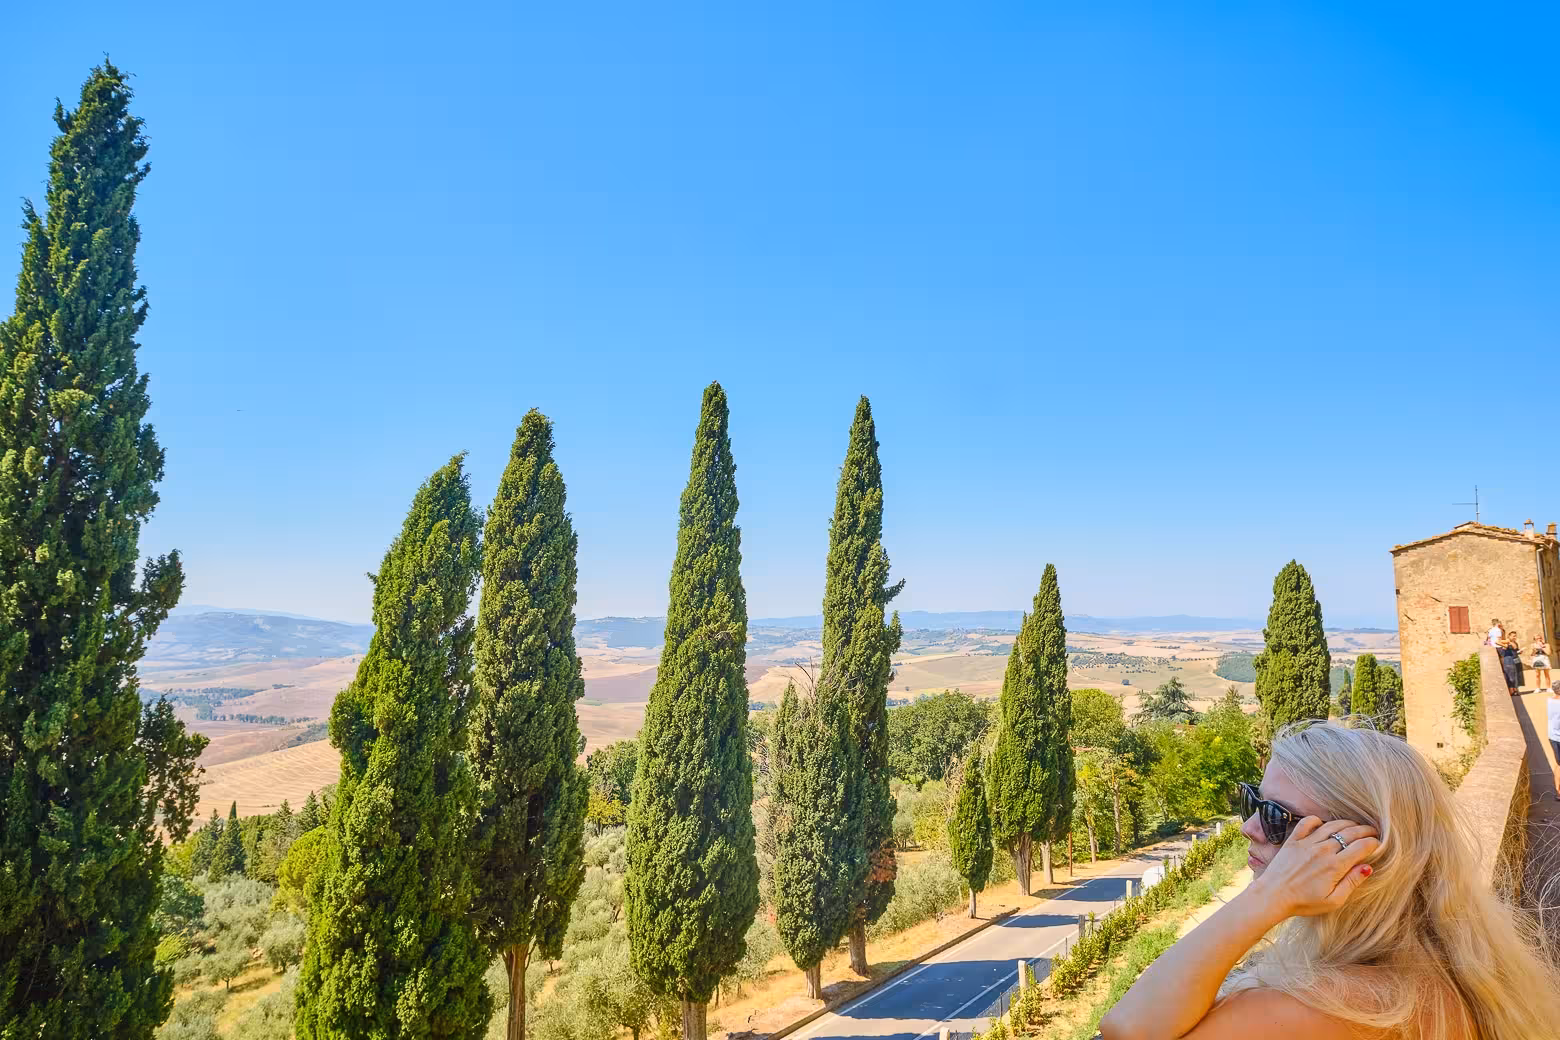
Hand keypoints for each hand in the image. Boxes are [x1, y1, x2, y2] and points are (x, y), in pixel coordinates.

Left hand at [1249, 817, 1378, 917]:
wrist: (1273, 896)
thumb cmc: (1304, 902)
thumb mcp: (1333, 901)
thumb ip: (1352, 883)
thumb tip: (1368, 868)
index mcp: (1335, 866)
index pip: (1361, 847)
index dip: (1374, 843)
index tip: (1378, 844)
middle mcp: (1322, 850)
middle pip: (1350, 833)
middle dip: (1365, 830)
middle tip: (1373, 831)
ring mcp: (1307, 843)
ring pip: (1332, 825)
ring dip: (1347, 823)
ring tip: (1355, 826)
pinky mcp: (1293, 840)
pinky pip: (1307, 822)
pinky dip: (1317, 819)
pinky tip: (1323, 824)